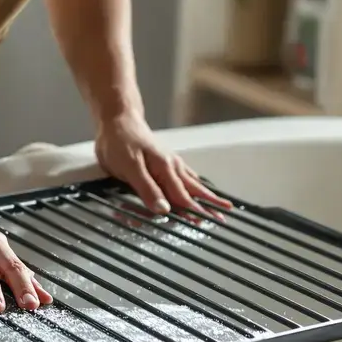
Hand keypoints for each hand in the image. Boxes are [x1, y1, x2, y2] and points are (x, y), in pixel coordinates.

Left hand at [95, 113, 231, 219]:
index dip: (194, 213)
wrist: (119, 119)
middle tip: (222, 217)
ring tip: (219, 204)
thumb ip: (147, 189)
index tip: (206, 223)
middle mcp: (172, 166)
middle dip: (210, 205)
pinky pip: (185, 174)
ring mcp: (170, 162)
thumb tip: (164, 209)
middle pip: (194, 190)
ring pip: (192, 182)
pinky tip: (198, 185)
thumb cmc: (120, 141)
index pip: (183, 197)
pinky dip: (195, 183)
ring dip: (206, 195)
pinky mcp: (165, 160)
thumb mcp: (130, 167)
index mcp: (166, 169)